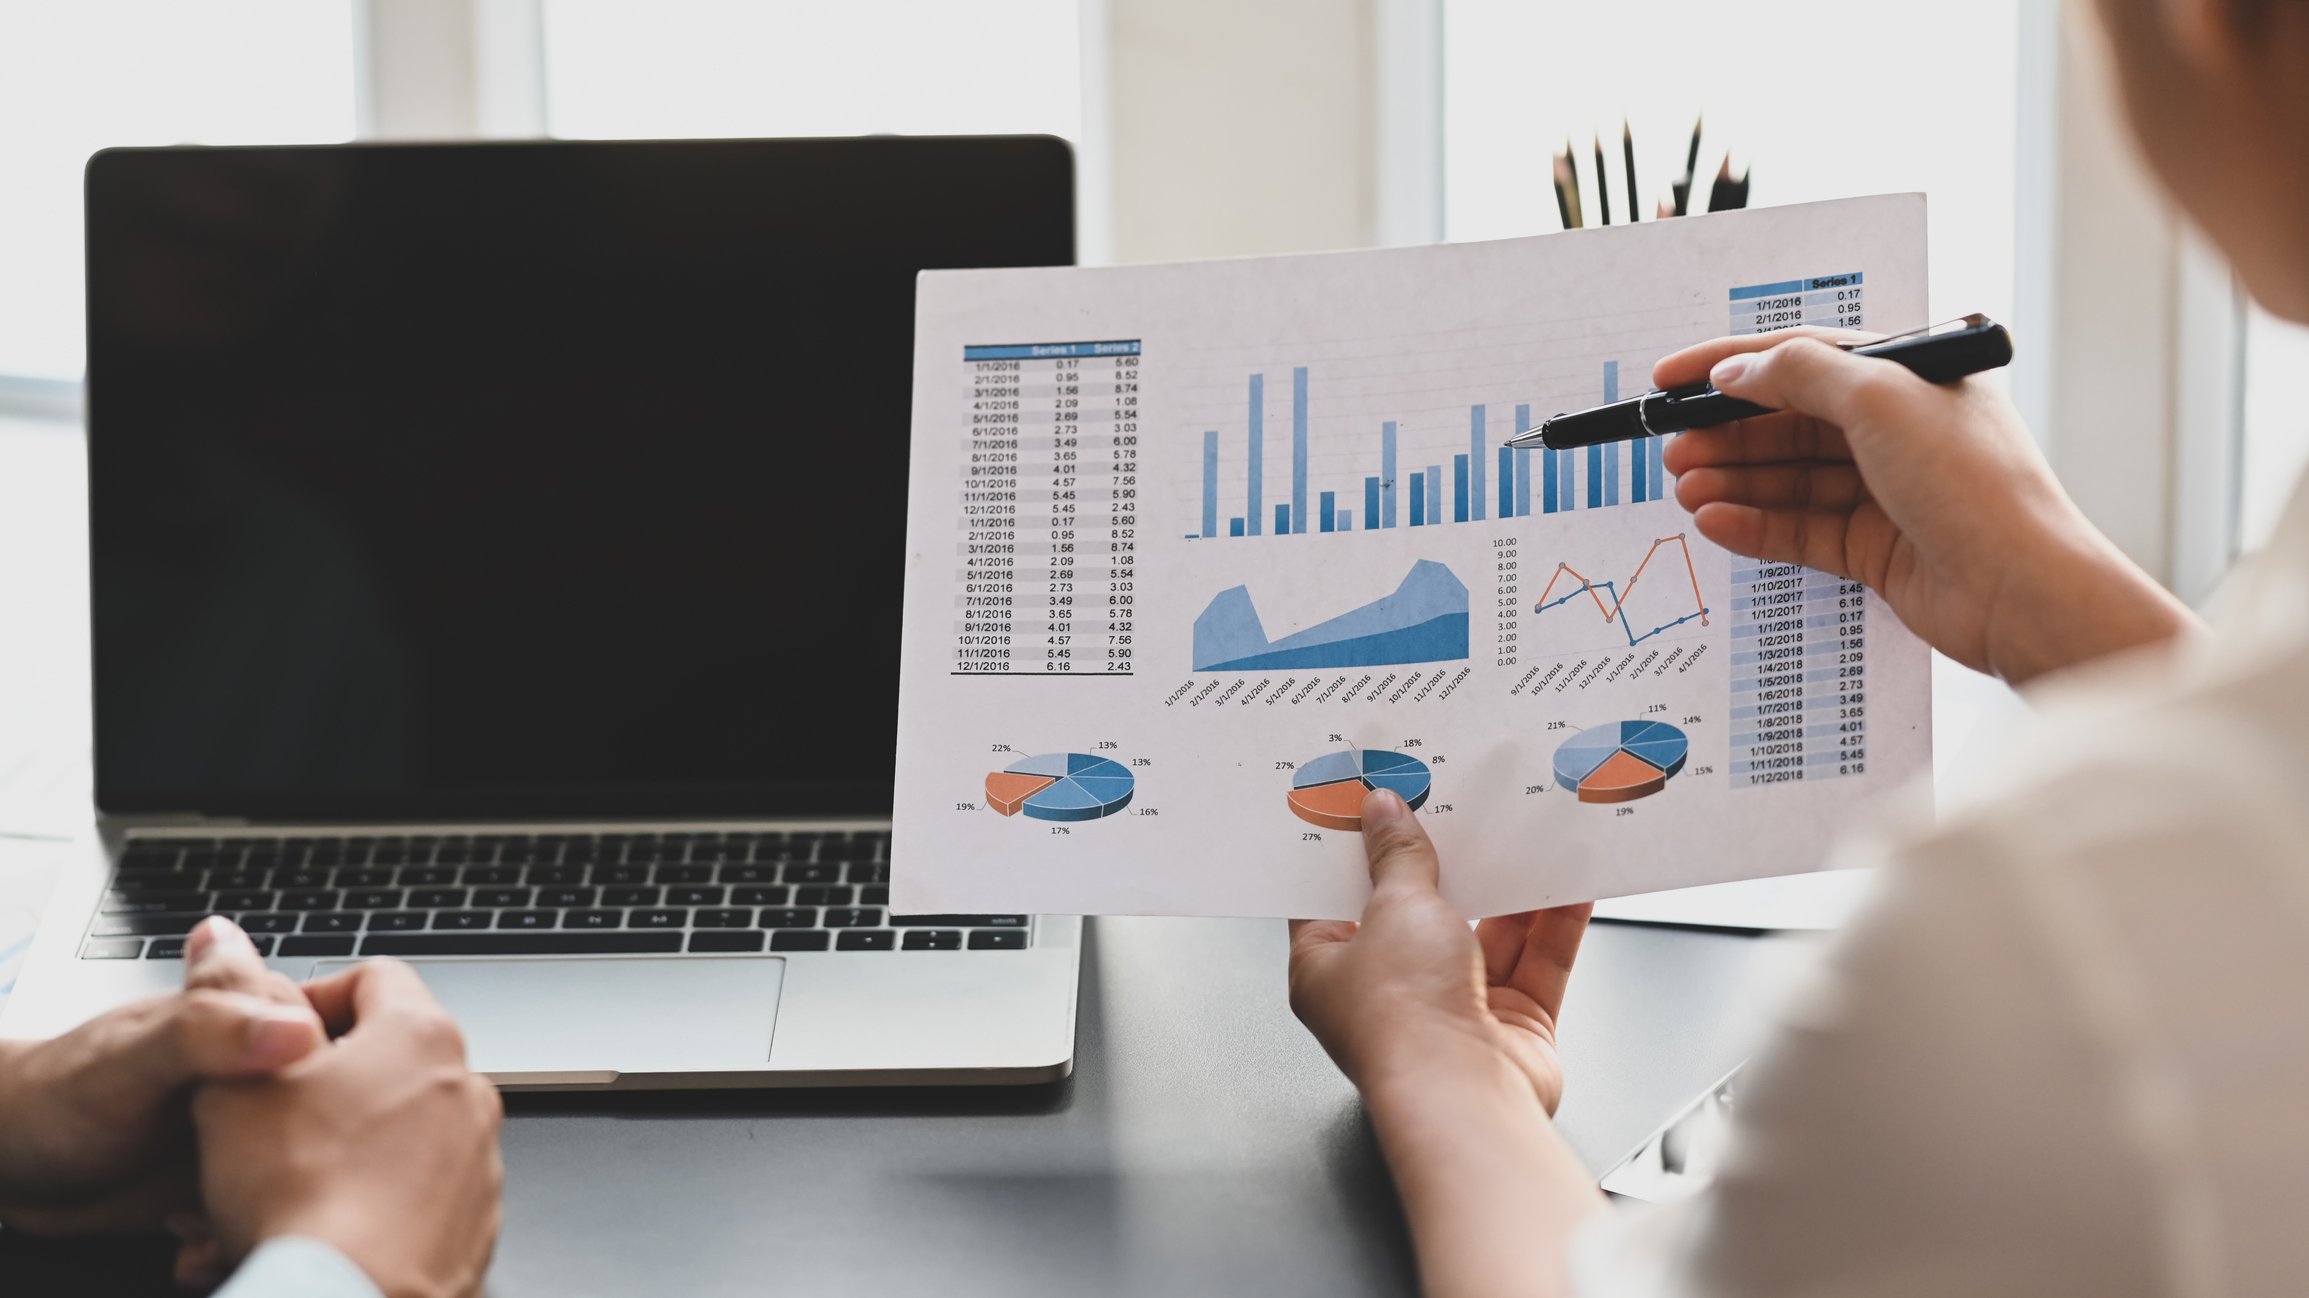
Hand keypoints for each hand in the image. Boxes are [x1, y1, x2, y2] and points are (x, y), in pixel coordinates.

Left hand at [0, 918, 326, 1234]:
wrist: (15, 1161)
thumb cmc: (61, 1094)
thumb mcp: (135, 1059)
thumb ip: (208, 1032)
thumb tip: (299, 1031)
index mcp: (259, 1023)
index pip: (339, 1042)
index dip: (340, 1085)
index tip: (313, 1129)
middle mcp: (267, 1077)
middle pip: (333, 1118)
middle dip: (306, 1167)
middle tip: (259, 1191)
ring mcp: (253, 1135)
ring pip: (304, 1175)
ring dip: (271, 1212)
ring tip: (219, 1231)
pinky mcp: (235, 1186)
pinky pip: (265, 1216)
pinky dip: (238, 1239)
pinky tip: (201, 1247)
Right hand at [193, 959, 503, 1297]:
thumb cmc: (300, 1193)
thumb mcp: (236, 1084)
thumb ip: (230, 1006)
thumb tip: (225, 945)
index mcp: (420, 1037)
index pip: (373, 977)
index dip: (308, 998)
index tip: (267, 1037)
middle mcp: (466, 1091)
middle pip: (382, 1065)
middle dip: (311, 1093)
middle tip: (253, 1127)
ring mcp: (477, 1160)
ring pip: (390, 1140)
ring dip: (328, 1157)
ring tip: (262, 1196)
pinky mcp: (474, 1223)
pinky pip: (411, 1199)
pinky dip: (362, 1207)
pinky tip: (308, 1232)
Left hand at [1288, 788, 1590, 1113]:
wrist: (1467, 1097)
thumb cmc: (1405, 1019)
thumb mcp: (1394, 909)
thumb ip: (1398, 857)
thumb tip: (1384, 812)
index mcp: (1329, 970)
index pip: (1334, 897)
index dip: (1354, 850)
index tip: (1374, 804)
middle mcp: (1388, 993)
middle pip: (1418, 911)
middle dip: (1446, 862)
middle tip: (1461, 805)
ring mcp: (1452, 1009)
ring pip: (1486, 934)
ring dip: (1509, 888)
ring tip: (1527, 831)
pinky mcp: (1510, 1024)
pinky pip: (1536, 961)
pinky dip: (1555, 922)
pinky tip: (1575, 881)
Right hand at [1658, 329, 2197, 683]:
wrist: (2023, 591)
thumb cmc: (1976, 486)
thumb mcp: (1882, 401)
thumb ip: (1801, 375)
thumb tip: (1738, 371)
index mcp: (1909, 378)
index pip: (1804, 358)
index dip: (1731, 364)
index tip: (1671, 378)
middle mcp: (1898, 430)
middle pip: (1790, 422)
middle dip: (1727, 433)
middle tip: (1672, 445)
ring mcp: (1885, 492)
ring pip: (1789, 478)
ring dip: (1734, 480)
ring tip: (1685, 487)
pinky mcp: (1874, 549)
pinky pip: (1799, 530)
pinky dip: (1755, 525)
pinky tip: (1716, 522)